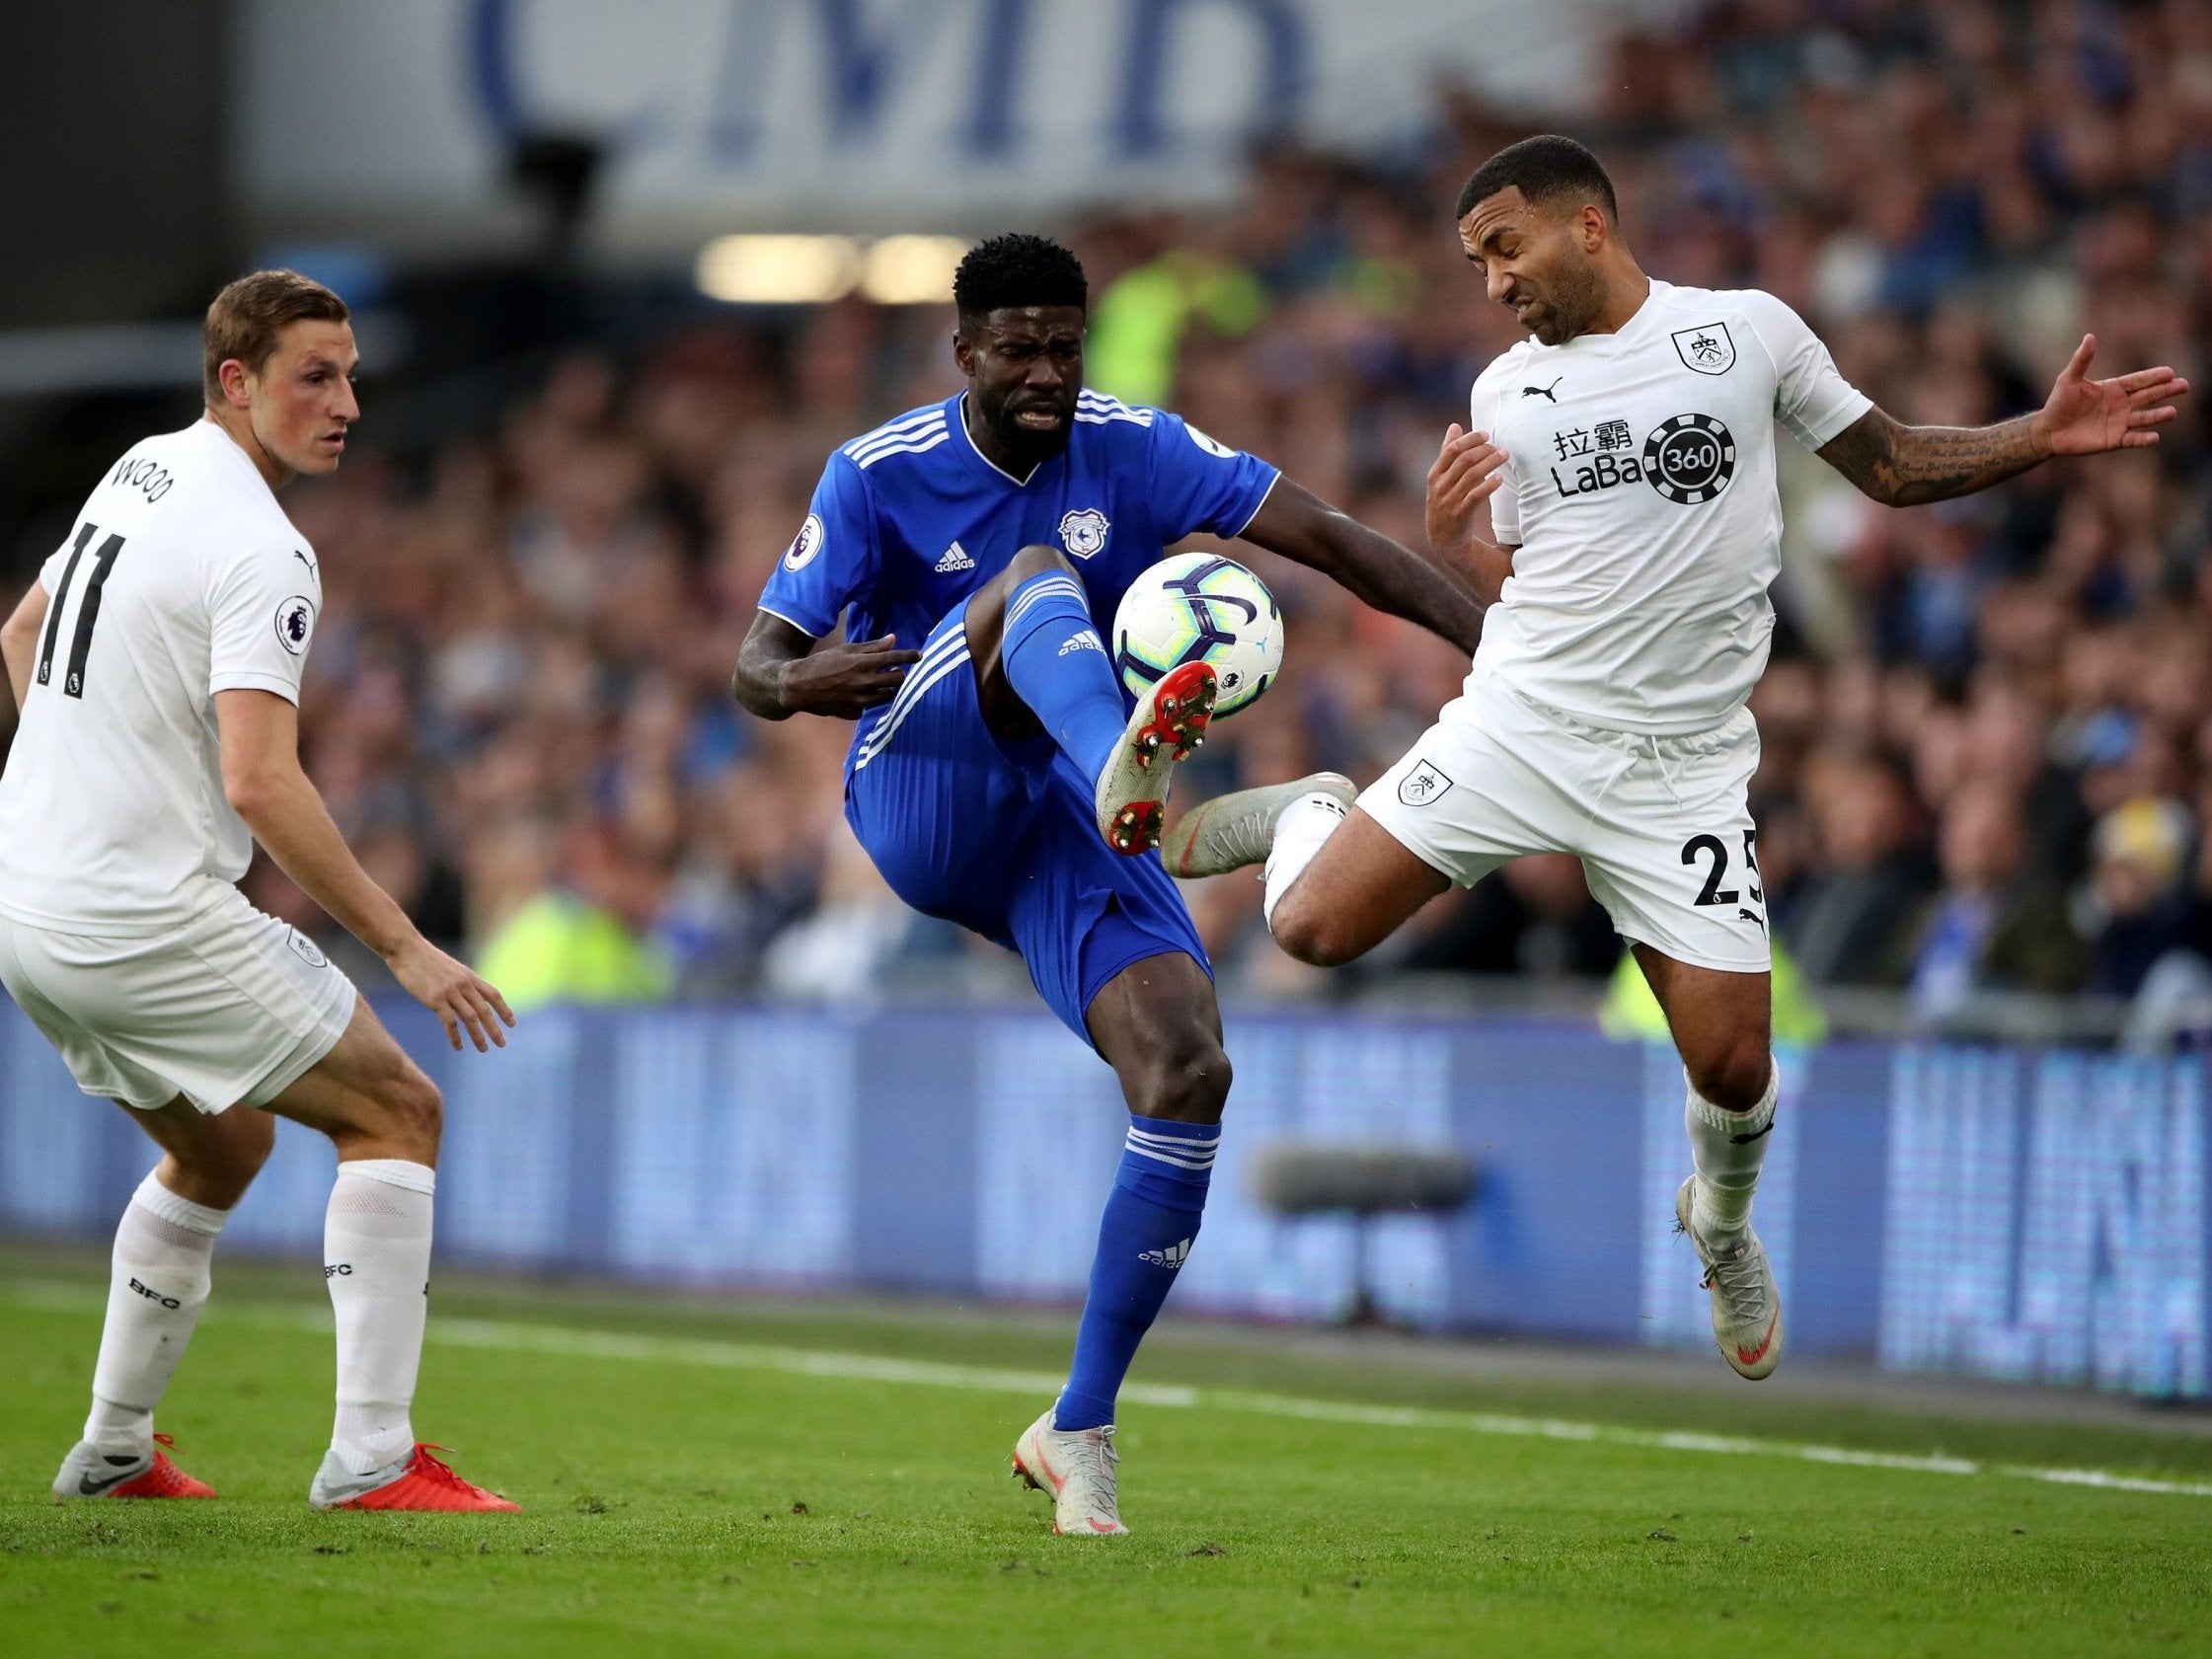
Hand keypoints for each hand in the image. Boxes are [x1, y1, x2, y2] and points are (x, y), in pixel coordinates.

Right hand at [387, 935, 516, 1052]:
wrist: (406, 949)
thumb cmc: (424, 959)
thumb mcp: (449, 968)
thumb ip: (460, 982)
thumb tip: (465, 995)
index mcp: (469, 976)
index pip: (493, 995)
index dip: (504, 1010)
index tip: (512, 1024)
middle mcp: (464, 984)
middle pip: (485, 1010)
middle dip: (495, 1029)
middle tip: (502, 1044)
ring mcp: (450, 991)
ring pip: (471, 1018)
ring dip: (478, 1036)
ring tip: (483, 1049)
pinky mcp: (435, 998)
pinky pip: (450, 1022)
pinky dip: (456, 1036)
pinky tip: (458, 1047)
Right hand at [779, 634, 922, 719]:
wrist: (799, 686)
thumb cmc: (823, 663)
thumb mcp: (846, 650)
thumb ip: (872, 647)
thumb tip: (894, 639)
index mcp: (863, 663)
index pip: (896, 659)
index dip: (910, 656)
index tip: (919, 655)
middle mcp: (865, 683)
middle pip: (898, 680)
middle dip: (900, 675)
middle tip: (897, 672)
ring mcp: (860, 700)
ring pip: (888, 696)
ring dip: (888, 689)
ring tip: (881, 683)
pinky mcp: (854, 713)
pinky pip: (870, 707)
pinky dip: (870, 700)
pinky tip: (861, 695)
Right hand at [1426, 425, 1513, 602]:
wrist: (1443, 540)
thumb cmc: (1445, 502)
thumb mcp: (1441, 478)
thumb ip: (1447, 452)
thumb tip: (1454, 426)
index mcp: (1435, 474)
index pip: (1452, 450)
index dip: (1470, 439)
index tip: (1486, 434)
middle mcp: (1440, 486)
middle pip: (1463, 460)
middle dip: (1484, 450)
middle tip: (1500, 447)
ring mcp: (1449, 500)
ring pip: (1472, 475)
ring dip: (1491, 463)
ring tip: (1505, 456)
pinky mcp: (1460, 514)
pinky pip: (1476, 496)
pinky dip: (1489, 485)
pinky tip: (1499, 479)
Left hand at [2031, 335, 2189, 457]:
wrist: (2048, 430)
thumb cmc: (2059, 402)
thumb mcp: (2069, 378)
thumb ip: (2082, 360)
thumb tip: (2090, 336)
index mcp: (2114, 388)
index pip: (2138, 381)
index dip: (2153, 377)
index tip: (2170, 372)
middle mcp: (2122, 405)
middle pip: (2148, 396)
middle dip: (2165, 391)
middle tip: (2184, 386)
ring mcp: (2120, 422)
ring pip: (2144, 418)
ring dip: (2158, 415)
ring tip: (2172, 412)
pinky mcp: (2114, 440)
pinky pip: (2132, 439)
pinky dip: (2143, 439)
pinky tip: (2155, 437)